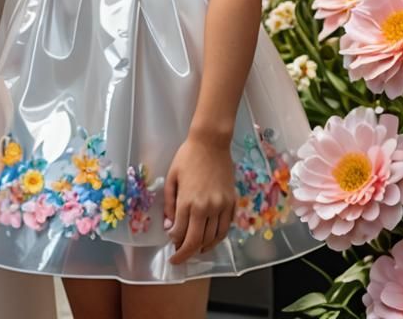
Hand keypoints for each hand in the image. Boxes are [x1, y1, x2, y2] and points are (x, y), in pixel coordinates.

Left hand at [163, 133, 235, 264]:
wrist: (211, 142)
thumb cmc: (187, 157)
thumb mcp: (172, 178)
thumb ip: (170, 204)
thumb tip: (170, 227)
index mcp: (188, 201)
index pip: (181, 234)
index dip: (175, 247)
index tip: (171, 252)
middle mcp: (206, 208)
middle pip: (197, 241)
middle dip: (187, 254)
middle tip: (180, 258)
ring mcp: (221, 206)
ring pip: (214, 238)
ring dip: (203, 247)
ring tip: (195, 249)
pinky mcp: (232, 202)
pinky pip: (226, 228)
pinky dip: (218, 238)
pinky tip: (210, 238)